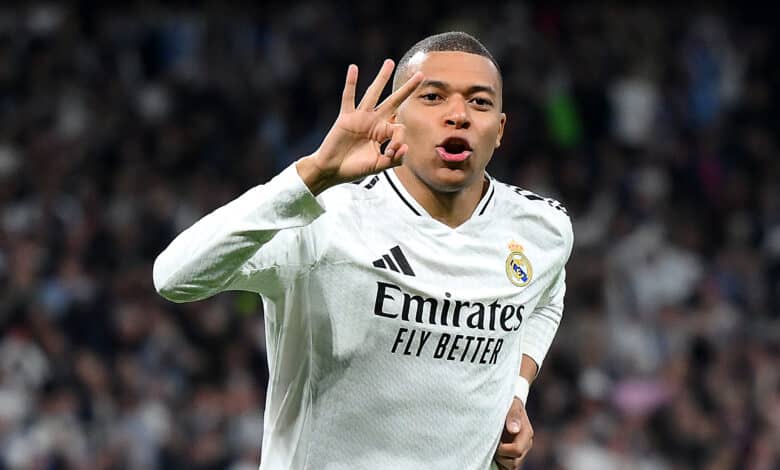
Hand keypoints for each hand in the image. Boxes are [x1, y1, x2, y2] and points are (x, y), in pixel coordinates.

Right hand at [296, 59, 423, 193]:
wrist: (332, 171)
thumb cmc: (354, 169)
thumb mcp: (379, 166)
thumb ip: (394, 159)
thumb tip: (406, 147)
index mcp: (383, 133)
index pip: (399, 128)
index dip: (399, 140)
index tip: (391, 153)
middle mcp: (374, 122)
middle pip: (394, 101)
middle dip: (407, 89)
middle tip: (421, 74)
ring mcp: (360, 117)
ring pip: (373, 94)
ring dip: (382, 78)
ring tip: (389, 62)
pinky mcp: (346, 117)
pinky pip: (348, 98)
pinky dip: (350, 83)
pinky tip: (353, 68)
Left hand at [494, 398, 533, 469]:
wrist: (506, 405)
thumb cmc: (508, 403)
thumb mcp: (511, 404)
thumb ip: (513, 414)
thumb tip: (514, 429)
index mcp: (527, 434)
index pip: (516, 451)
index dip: (502, 449)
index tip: (494, 440)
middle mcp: (526, 445)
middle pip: (513, 462)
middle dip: (500, 455)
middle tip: (491, 443)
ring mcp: (521, 452)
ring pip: (511, 466)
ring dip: (500, 459)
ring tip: (492, 446)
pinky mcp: (513, 456)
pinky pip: (507, 467)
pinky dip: (500, 462)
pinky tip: (493, 452)